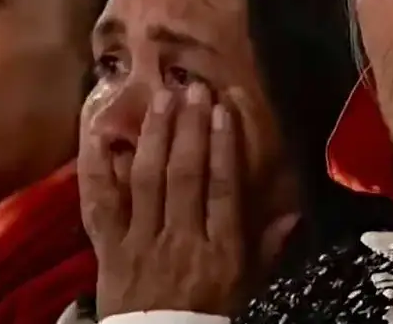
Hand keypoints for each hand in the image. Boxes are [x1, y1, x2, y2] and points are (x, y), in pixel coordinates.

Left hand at [81, 82, 250, 317]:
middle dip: (189, 129)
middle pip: (185, 176)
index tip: (223, 110)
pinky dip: (97, 170)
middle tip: (192, 89)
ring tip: (160, 99)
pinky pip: (100, 205)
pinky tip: (100, 135)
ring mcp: (140, 242)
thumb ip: (268, 247)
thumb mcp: (247, 285)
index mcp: (219, 251)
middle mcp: (180, 240)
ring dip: (154, 136)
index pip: (223, 190)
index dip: (224, 147)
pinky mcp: (108, 248)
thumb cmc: (208, 310)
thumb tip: (295, 212)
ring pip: (146, 181)